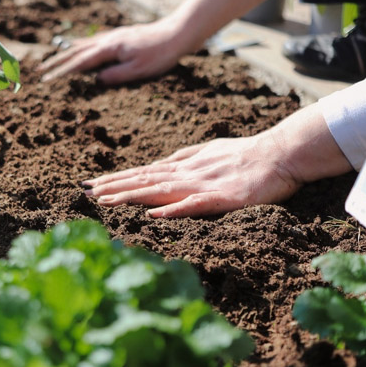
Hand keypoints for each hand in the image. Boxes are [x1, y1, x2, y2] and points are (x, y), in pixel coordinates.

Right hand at [38, 20, 185, 84]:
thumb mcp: (138, 70)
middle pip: (76, 51)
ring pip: (83, 45)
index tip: (47, 80)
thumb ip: (116, 75)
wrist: (177, 34)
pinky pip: (94, 41)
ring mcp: (113, 37)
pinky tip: (80, 47)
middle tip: (40, 70)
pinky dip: (81, 45)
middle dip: (57, 62)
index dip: (62, 72)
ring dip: (66, 53)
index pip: (80, 63)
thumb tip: (96, 81)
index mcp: (110, 49)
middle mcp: (108, 40)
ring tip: (53, 60)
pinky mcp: (120, 37)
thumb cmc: (160, 54)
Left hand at [83, 136, 301, 217]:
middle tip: (84, 192)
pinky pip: (195, 204)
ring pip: (161, 190)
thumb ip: (183, 158)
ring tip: (104, 201)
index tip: (91, 184)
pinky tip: (153, 214)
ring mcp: (204, 184)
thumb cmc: (246, 154)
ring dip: (131, 195)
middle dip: (113, 186)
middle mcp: (187, 173)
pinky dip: (173, 209)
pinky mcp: (224, 198)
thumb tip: (159, 164)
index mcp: (184, 166)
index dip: (116, 179)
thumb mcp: (208, 152)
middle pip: (144, 180)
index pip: (143, 173)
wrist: (281, 152)